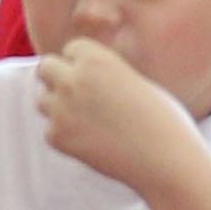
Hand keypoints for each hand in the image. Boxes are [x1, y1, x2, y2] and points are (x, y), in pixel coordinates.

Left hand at [29, 33, 202, 195]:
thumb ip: (105, 75)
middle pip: (45, 68)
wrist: (167, 160)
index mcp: (97, 60)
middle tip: (81, 96)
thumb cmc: (163, 120)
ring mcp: (61, 109)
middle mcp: (73, 80)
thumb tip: (78, 77)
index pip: (71, 49)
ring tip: (90, 121)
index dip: (83, 63)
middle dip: (59, 78)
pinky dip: (67, 137)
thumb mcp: (136, 82)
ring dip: (58, 107)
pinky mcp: (57, 137)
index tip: (98, 79)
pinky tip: (94, 142)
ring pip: (42, 100)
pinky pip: (50, 131)